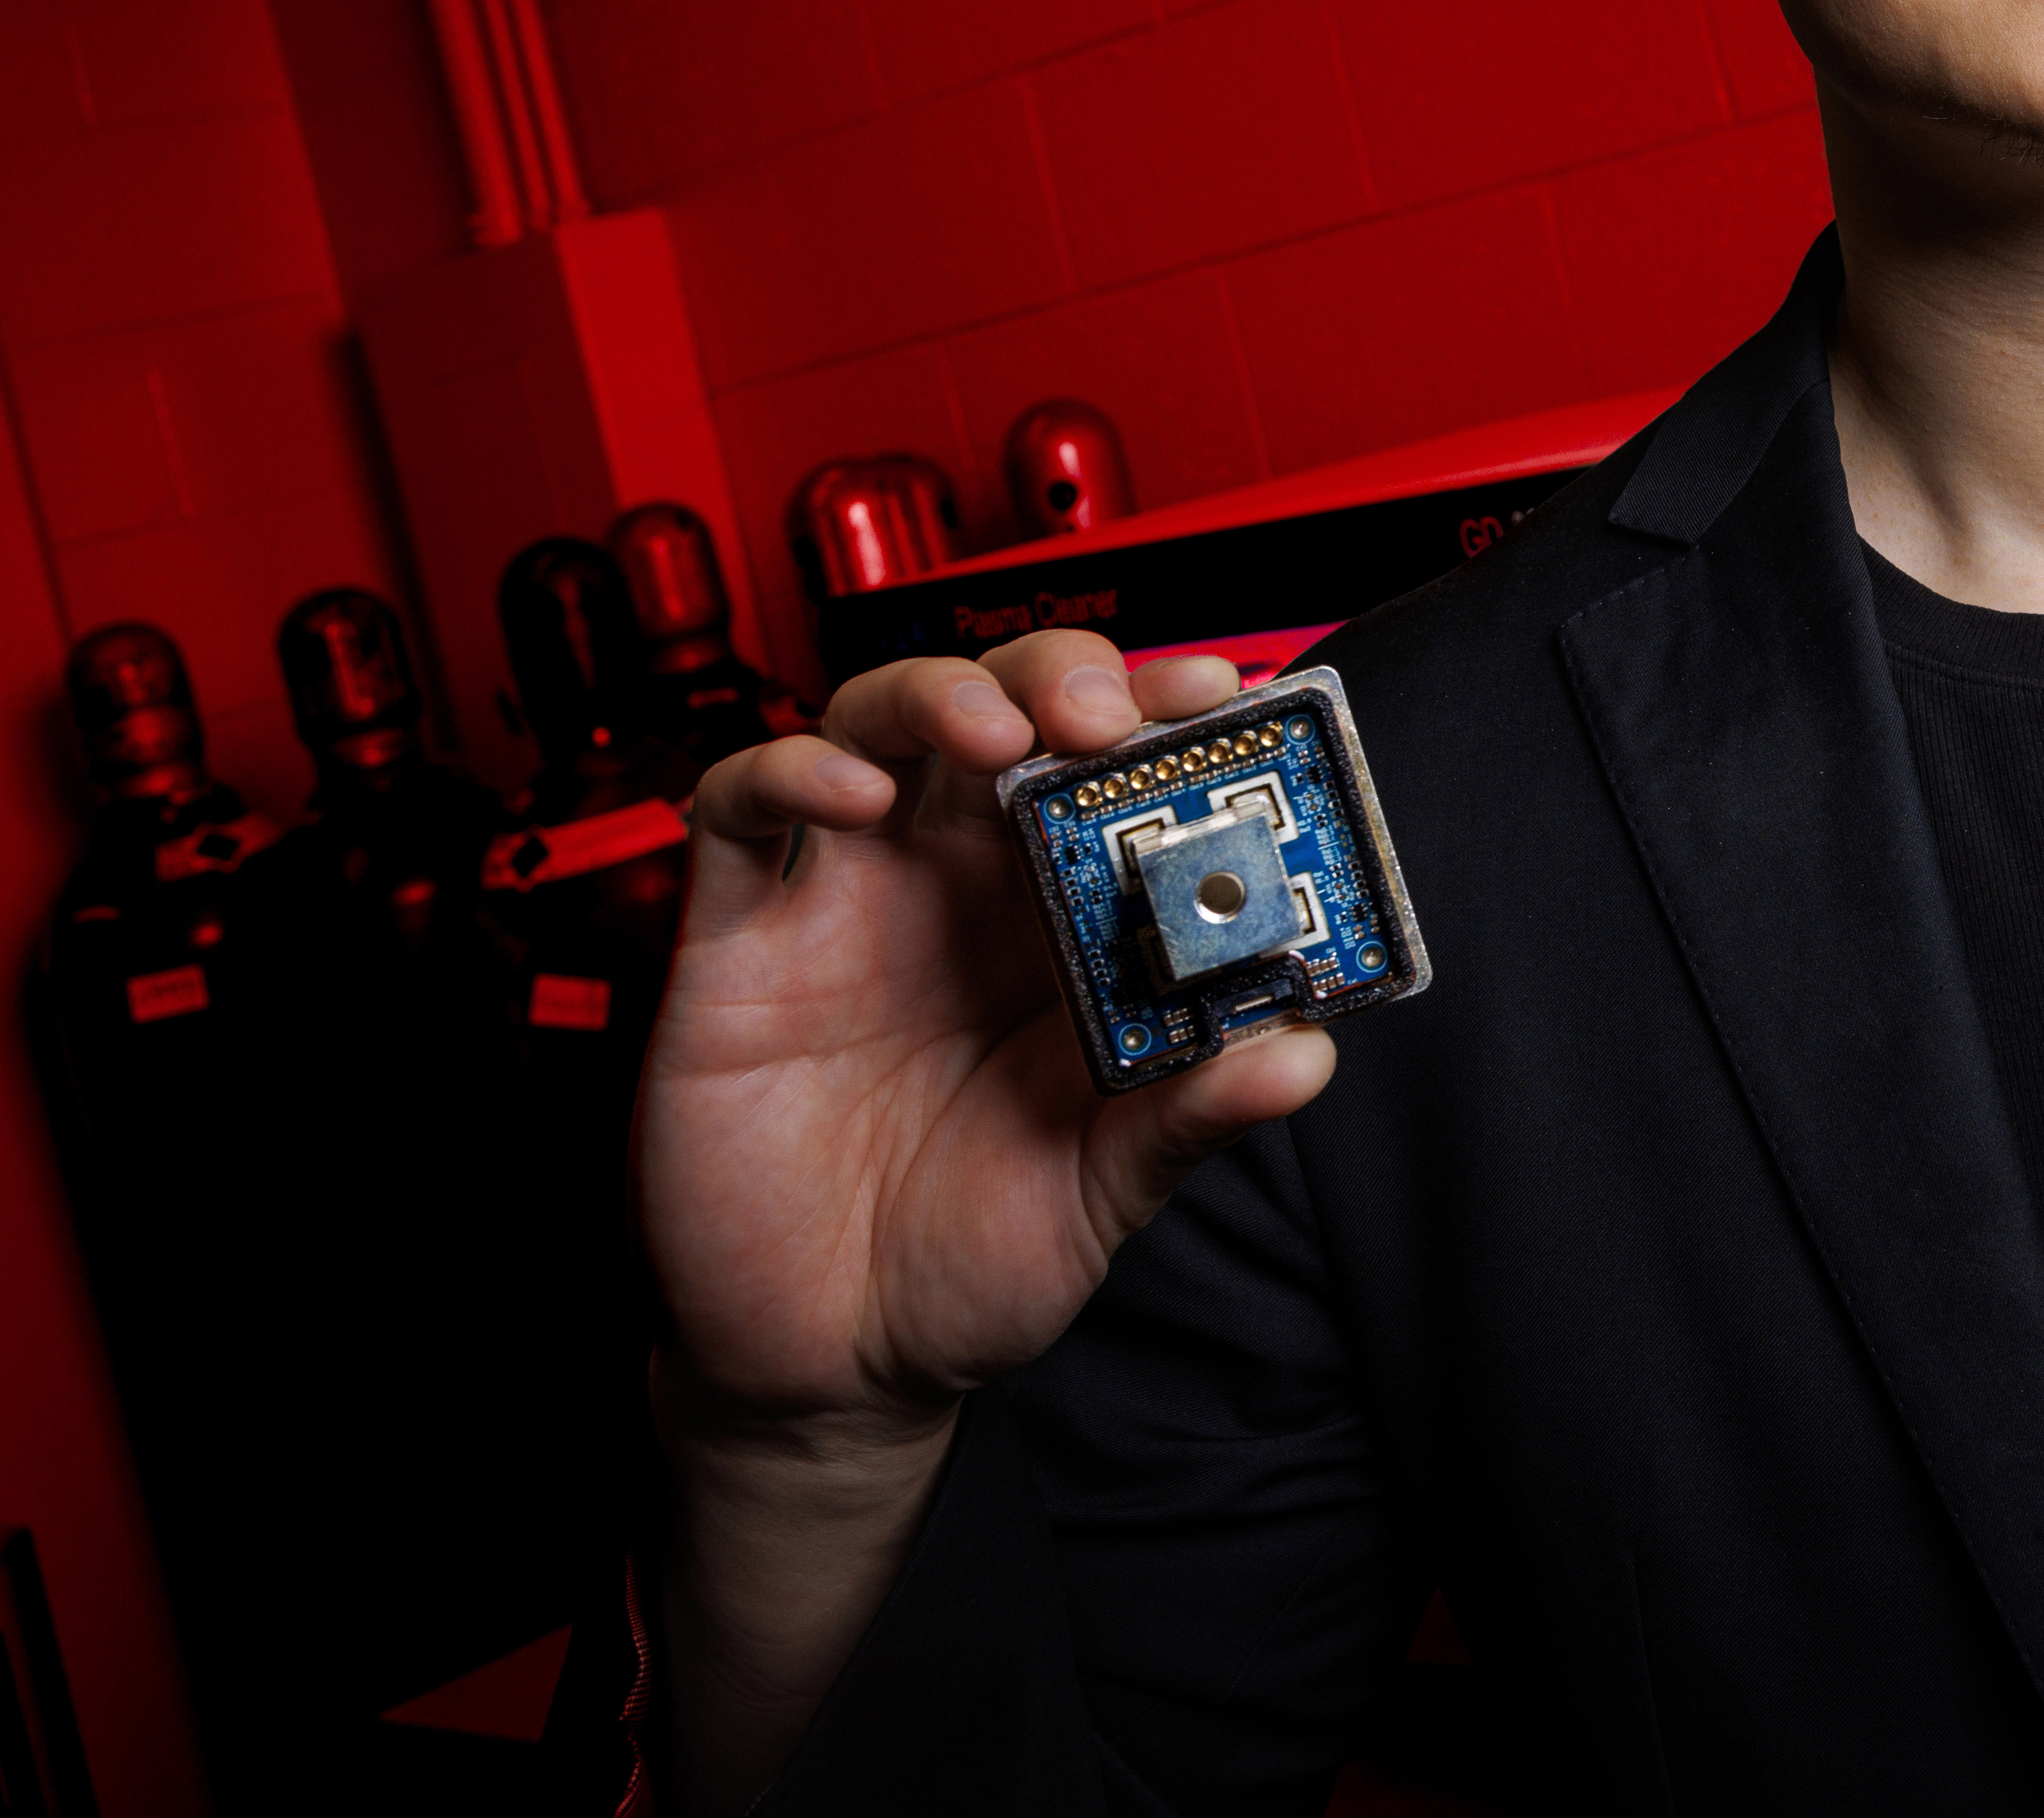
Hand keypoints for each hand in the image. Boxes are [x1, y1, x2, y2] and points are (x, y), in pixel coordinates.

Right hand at [641, 633, 1335, 1455]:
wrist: (834, 1365)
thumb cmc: (970, 1258)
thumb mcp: (1102, 1190)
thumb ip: (1191, 1116)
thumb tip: (1304, 1054)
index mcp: (1059, 922)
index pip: (1116, 774)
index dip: (1166, 717)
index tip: (1226, 697)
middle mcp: (958, 885)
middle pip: (1006, 709)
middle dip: (1063, 678)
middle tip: (1109, 710)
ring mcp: (847, 899)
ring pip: (877, 724)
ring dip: (939, 696)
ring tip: (998, 729)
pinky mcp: (739, 940)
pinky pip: (739, 811)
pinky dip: (789, 772)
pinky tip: (850, 790)